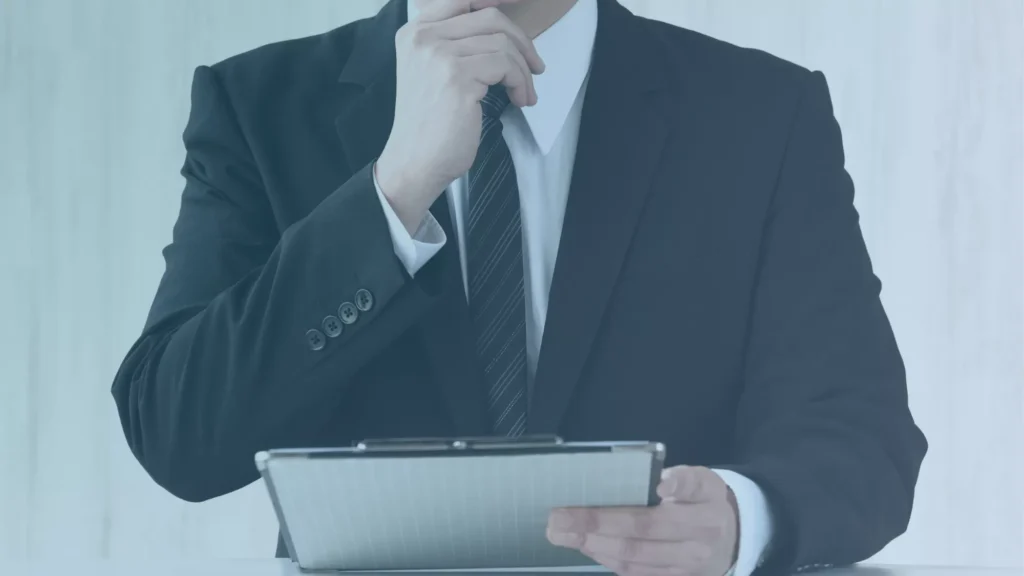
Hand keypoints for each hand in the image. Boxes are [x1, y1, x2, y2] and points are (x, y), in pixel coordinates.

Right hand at [376, 0, 544, 233]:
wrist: (414, 162)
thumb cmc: (429, 126)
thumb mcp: (432, 73)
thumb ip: (455, 45)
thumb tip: (499, 30)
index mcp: (414, 33)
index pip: (461, 0)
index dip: (494, 5)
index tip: (515, 18)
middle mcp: (423, 38)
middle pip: (489, 17)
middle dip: (521, 41)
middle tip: (534, 67)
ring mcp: (439, 55)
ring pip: (502, 43)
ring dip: (523, 70)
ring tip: (525, 94)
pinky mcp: (457, 77)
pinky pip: (505, 65)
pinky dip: (520, 83)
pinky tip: (520, 100)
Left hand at [547, 466, 739, 575]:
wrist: (730, 540)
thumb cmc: (704, 503)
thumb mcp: (703, 481)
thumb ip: (683, 479)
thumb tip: (661, 483)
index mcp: (706, 508)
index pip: (680, 497)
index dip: (665, 492)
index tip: (654, 487)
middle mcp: (697, 541)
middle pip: (641, 533)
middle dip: (595, 524)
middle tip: (559, 517)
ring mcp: (685, 567)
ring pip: (634, 557)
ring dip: (593, 544)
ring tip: (563, 532)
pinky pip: (635, 572)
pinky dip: (606, 558)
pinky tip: (585, 544)